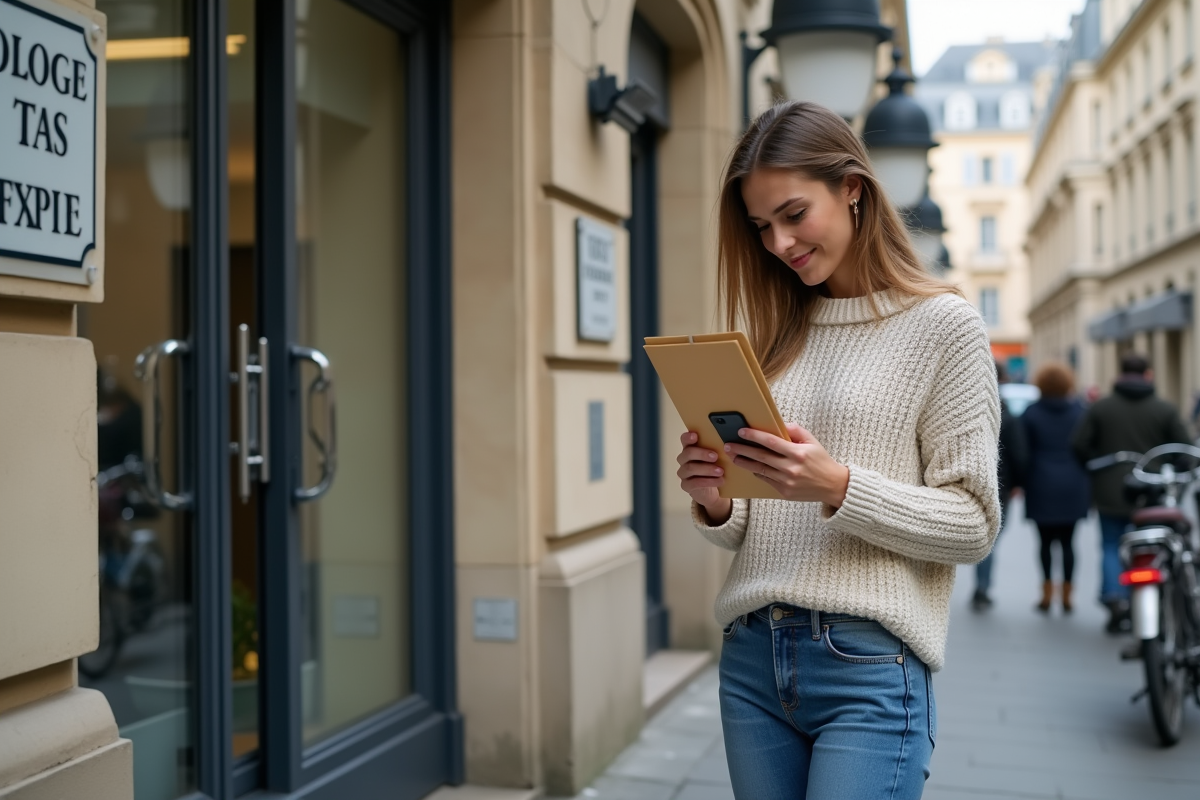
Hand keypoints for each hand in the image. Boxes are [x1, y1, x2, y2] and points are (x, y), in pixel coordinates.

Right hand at [676, 431, 731, 522]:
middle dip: (702, 454)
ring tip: (721, 471)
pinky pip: (694, 483)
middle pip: (687, 453)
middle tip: (715, 456)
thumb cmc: (716, 469)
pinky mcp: (686, 485)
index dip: (688, 437)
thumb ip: (718, 449)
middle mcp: (684, 460)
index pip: (684, 440)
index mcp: (690, 449)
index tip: (695, 435)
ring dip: (707, 469)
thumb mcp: (719, 458)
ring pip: (690, 468)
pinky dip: (708, 481)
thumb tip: (729, 441)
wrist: (715, 490)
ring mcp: (683, 473)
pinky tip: (720, 481)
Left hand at [726, 423, 849, 506]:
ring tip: (734, 456)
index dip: (754, 436)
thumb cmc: (821, 460)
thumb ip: (795, 430)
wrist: (833, 486)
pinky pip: (766, 480)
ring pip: (760, 470)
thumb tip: (778, 424)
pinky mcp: (784, 492)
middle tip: (728, 445)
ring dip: (744, 462)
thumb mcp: (812, 441)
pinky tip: (749, 466)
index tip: (741, 431)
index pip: (771, 442)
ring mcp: (787, 482)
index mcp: (798, 453)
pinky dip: (756, 472)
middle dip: (742, 450)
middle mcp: (791, 468)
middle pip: (761, 457)